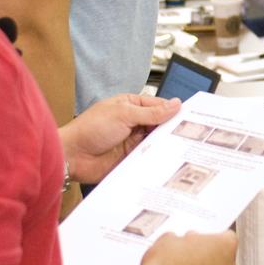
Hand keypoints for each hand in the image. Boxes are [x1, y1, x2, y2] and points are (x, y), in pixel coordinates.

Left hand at [59, 94, 180, 183]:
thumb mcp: (124, 115)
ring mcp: (132, 140)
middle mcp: (133, 122)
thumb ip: (152, 112)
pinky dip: (156, 157)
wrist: (72, 155)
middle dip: (171, 128)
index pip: (158, 106)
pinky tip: (168, 159)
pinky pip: (148, 156)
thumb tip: (175, 104)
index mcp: (131, 105)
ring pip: (155, 141)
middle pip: (159, 124)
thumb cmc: (90, 129)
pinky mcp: (130, 158)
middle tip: (191, 133)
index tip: (190, 117)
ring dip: (164, 143)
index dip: (173, 111)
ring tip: (184, 146)